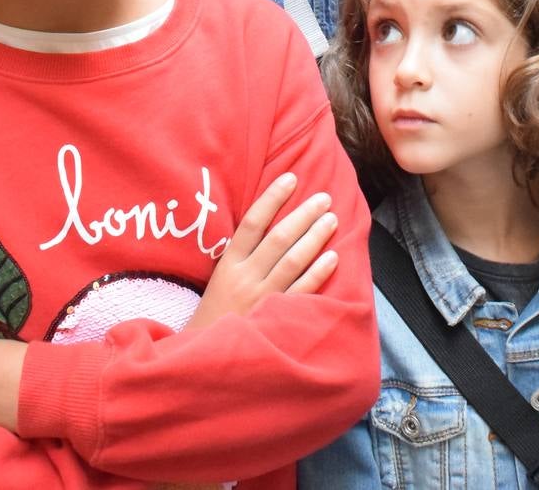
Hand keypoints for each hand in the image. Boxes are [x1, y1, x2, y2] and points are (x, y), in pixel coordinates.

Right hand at [191, 173, 339, 329]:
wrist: (205, 359)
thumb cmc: (216, 317)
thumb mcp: (219, 281)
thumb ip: (241, 257)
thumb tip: (269, 224)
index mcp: (228, 265)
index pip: (252, 223)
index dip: (272, 198)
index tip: (290, 179)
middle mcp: (245, 278)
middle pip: (278, 238)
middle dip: (303, 215)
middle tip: (323, 198)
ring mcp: (262, 299)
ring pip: (293, 260)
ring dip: (315, 237)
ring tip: (331, 219)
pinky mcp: (276, 320)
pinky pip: (302, 292)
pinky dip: (318, 273)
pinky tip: (333, 257)